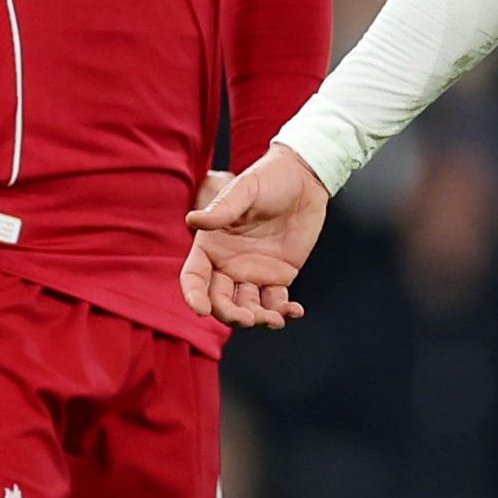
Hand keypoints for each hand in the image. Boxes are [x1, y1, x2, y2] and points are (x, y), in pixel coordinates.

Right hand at [183, 146, 327, 328]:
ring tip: (274, 320)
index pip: (194, 276)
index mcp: (212, 244)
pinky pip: (276, 302)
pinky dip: (284, 312)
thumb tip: (192, 220)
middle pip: (220, 300)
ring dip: (258, 319)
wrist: (305, 178)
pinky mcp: (279, 276)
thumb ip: (222, 209)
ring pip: (248, 307)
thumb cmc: (268, 178)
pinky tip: (294, 311)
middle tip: (247, 318)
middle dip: (230, 315)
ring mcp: (254, 272)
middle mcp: (228, 263)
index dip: (193, 295)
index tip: (201, 310)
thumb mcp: (245, 191)